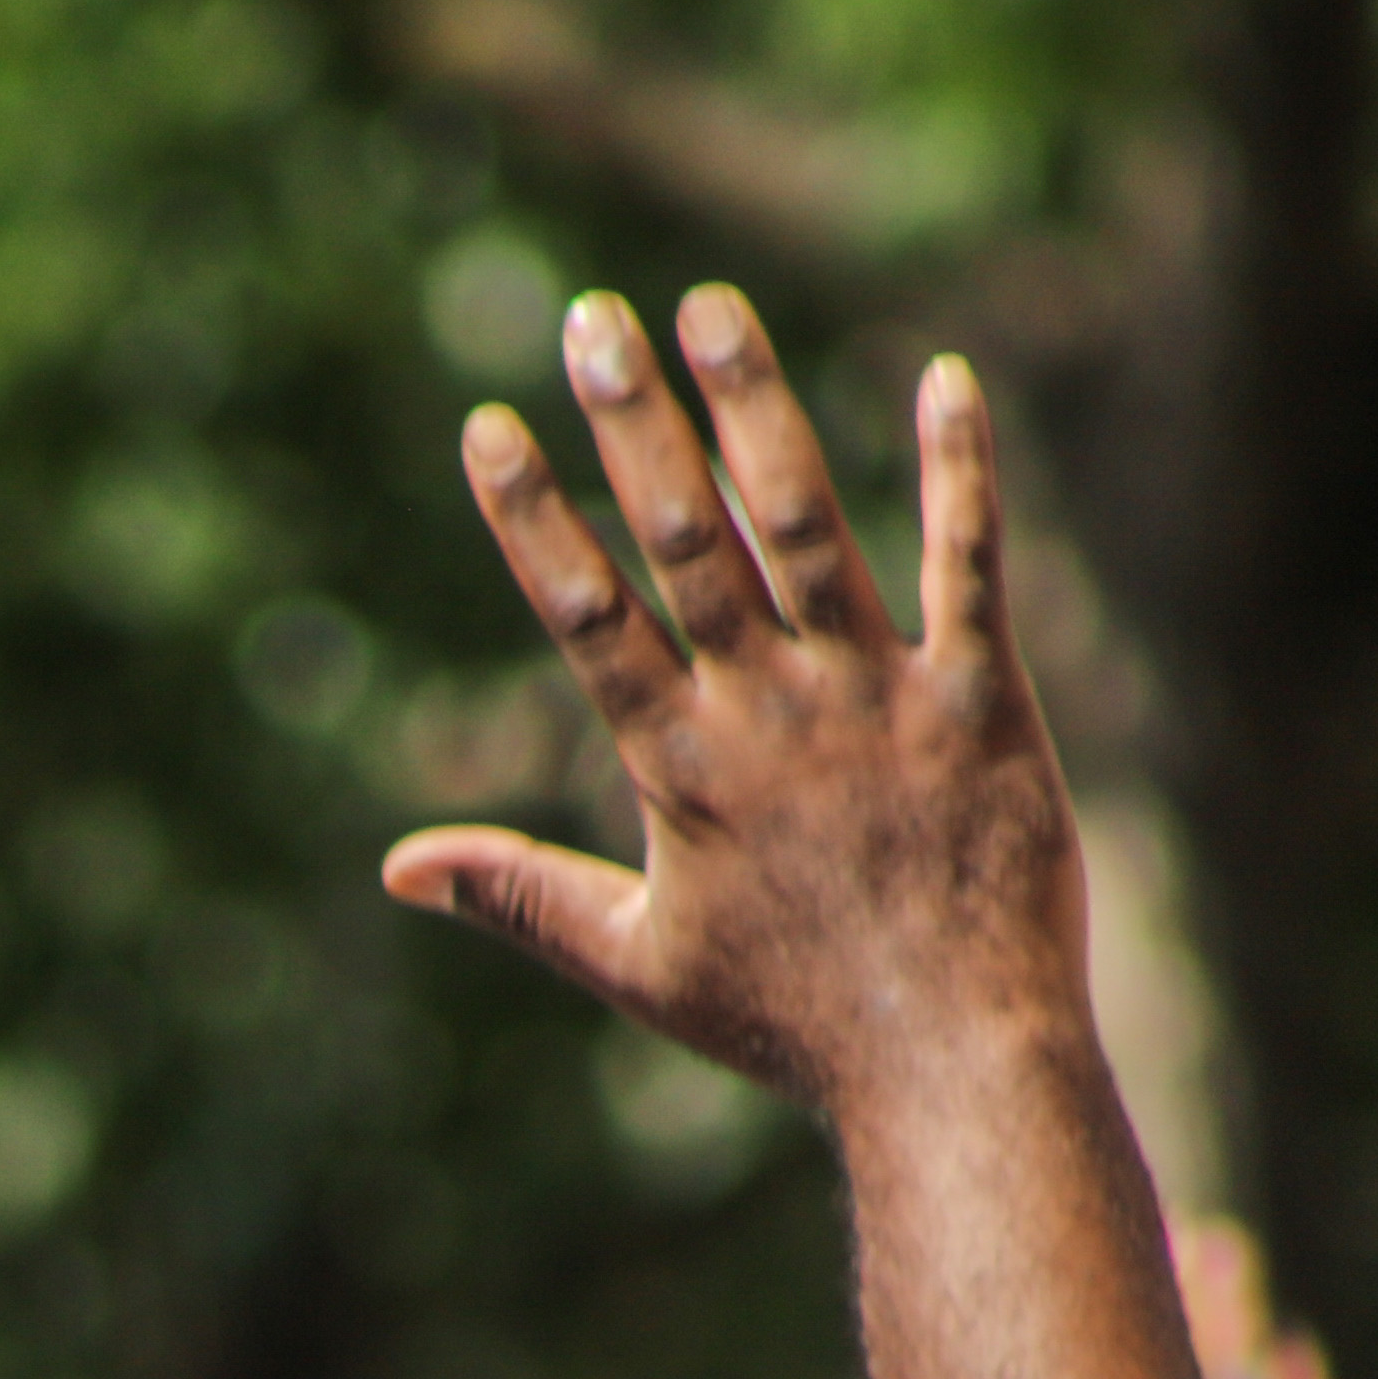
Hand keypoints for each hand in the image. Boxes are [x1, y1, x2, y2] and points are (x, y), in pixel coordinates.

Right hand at [384, 289, 1091, 1124]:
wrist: (952, 1068)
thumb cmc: (790, 1027)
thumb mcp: (635, 965)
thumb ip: (519, 896)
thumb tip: (396, 869)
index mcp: (682, 769)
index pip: (586, 617)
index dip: (533, 517)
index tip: (488, 424)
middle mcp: (769, 715)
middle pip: (682, 543)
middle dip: (629, 423)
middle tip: (589, 316)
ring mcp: (877, 700)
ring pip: (803, 527)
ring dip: (754, 411)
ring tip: (710, 310)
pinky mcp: (981, 701)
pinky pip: (970, 566)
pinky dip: (958, 472)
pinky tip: (944, 378)